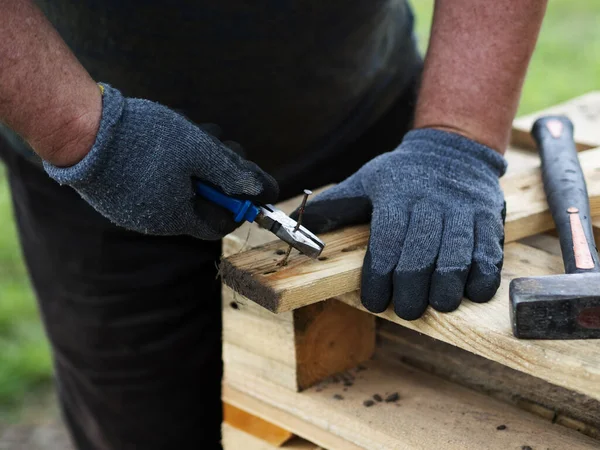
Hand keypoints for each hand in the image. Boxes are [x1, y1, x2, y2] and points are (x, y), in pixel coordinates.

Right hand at [43, 83, 278, 239]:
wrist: (79, 130)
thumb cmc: (142, 139)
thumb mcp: (198, 151)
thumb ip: (233, 173)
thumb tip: (263, 191)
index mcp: (177, 218)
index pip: (220, 223)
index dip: (240, 204)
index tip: (249, 182)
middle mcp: (156, 220)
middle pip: (203, 201)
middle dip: (221, 173)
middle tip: (224, 144)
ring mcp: (137, 206)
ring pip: (183, 186)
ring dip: (199, 160)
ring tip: (199, 131)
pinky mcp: (123, 190)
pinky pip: (159, 181)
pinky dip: (174, 161)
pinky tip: (174, 136)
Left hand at [299, 129, 506, 319]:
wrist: (454, 147)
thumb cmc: (402, 172)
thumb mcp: (366, 179)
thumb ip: (336, 204)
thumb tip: (302, 225)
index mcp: (396, 196)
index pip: (386, 244)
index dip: (379, 278)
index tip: (375, 302)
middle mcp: (430, 204)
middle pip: (420, 257)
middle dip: (411, 291)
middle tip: (405, 309)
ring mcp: (462, 211)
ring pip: (456, 258)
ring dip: (446, 289)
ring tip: (436, 305)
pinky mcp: (488, 219)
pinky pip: (489, 254)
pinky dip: (482, 278)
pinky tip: (470, 293)